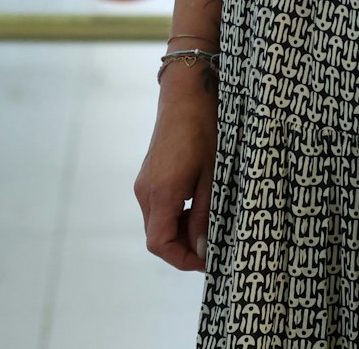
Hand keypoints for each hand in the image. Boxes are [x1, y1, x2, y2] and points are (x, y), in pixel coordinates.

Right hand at [133, 74, 218, 271]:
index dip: (182, 259)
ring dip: (181, 232)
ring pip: (158, 223)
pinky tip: (198, 207)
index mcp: (161, 193)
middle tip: (214, 245)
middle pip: (158, 237)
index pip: (160, 244)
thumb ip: (205, 215)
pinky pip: (158, 208)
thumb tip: (202, 249)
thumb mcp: (212, 176)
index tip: (207, 261)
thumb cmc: (204, 130)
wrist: (186, 96)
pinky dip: (176, 216)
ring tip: (210, 225)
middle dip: (185, 248)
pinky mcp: (148, 177)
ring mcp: (144, 184)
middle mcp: (145, 192)